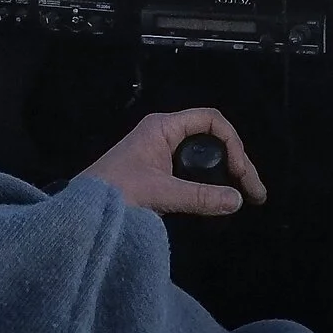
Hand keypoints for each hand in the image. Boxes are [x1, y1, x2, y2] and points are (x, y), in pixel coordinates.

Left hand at [78, 109, 266, 216]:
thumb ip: (199, 197)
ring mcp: (161, 153)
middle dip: (238, 163)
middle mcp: (164, 135)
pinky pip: (194, 171)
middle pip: (213, 139)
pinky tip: (221, 201)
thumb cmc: (113, 193)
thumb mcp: (159, 193)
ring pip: (206, 156)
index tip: (241, 173)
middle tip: (255, 193)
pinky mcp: (158, 172)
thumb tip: (238, 200)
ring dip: (228, 174)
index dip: (233, 143)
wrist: (77, 212)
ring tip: (247, 197)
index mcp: (163, 128)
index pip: (211, 120)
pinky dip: (211, 183)